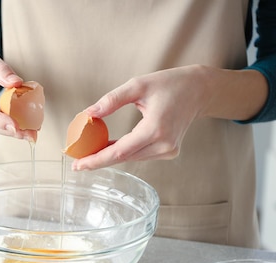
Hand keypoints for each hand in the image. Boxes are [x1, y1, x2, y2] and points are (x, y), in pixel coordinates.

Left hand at [72, 65, 210, 170]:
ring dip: (110, 157)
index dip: (97, 160)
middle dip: (99, 161)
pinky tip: (107, 149)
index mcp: (156, 129)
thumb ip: (111, 100)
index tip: (78, 165)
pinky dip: (123, 152)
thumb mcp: (138, 85)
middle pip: (124, 158)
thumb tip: (87, 114)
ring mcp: (168, 151)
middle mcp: (164, 145)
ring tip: (88, 155)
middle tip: (76, 164)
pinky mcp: (168, 152)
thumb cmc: (169, 84)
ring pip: (131, 158)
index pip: (120, 151)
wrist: (199, 90)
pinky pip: (140, 154)